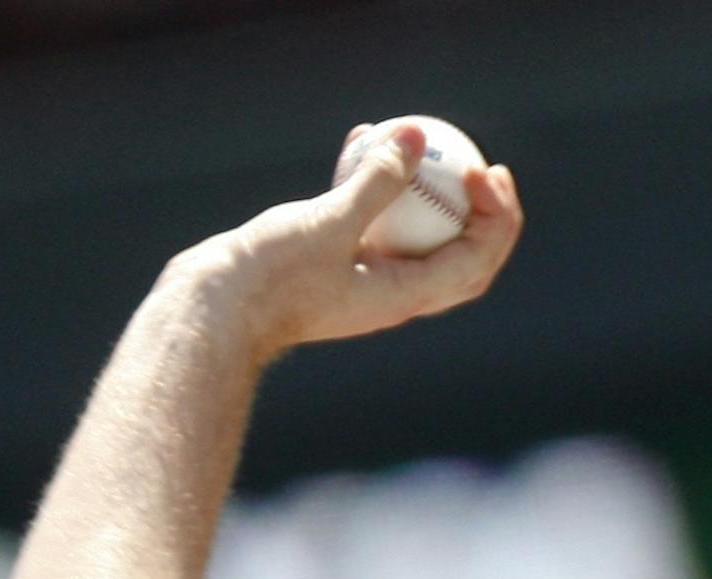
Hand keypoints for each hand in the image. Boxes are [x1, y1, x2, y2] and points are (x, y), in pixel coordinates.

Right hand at [180, 120, 524, 360]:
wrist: (214, 311)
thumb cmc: (271, 278)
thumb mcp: (327, 222)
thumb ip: (376, 180)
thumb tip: (417, 135)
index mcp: (406, 296)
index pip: (476, 261)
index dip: (496, 218)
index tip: (485, 173)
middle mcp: (395, 294)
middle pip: (463, 255)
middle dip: (486, 215)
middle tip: (488, 167)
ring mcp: (365, 279)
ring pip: (416, 233)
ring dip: (432, 193)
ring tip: (432, 143)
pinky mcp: (333, 261)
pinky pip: (368, 220)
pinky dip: (374, 185)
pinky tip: (361, 138)